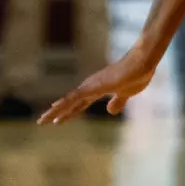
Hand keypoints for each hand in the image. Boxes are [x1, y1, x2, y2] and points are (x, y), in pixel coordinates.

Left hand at [39, 48, 156, 123]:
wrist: (142, 64)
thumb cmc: (137, 75)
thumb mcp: (127, 94)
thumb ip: (118, 102)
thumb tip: (109, 111)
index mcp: (99, 90)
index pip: (80, 104)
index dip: (70, 112)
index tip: (58, 119)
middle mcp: (91, 87)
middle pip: (70, 102)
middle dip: (57, 113)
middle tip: (42, 121)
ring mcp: (91, 86)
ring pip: (68, 101)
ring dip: (55, 111)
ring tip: (43, 120)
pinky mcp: (93, 86)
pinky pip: (74, 97)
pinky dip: (64, 104)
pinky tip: (53, 109)